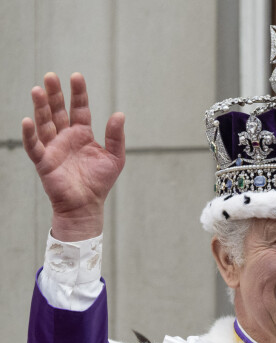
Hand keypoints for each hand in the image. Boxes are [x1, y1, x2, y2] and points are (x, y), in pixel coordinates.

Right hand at [22, 72, 124, 240]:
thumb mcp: (115, 158)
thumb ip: (116, 137)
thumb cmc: (100, 182)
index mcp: (83, 134)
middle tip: (51, 75)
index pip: (79, 108)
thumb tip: (119, 114)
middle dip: (54, 94)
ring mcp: (54, 148)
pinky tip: (27, 120)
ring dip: (40, 107)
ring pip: (44, 123)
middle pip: (58, 111)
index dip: (78, 93)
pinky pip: (34, 145)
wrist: (87, 206)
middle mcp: (66, 137)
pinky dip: (30, 134)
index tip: (76, 76)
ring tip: (38, 90)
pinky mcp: (44, 162)